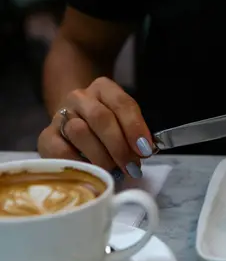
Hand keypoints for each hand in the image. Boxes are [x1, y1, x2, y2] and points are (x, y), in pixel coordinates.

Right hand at [37, 77, 154, 178]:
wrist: (74, 124)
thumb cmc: (107, 127)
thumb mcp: (124, 123)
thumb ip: (135, 134)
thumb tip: (142, 153)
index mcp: (103, 88)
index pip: (122, 103)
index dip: (134, 127)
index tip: (144, 150)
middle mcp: (80, 97)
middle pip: (100, 117)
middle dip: (119, 146)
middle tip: (131, 166)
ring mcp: (60, 115)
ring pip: (80, 132)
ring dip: (101, 156)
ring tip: (113, 170)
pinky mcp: (46, 136)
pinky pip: (61, 150)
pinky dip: (80, 163)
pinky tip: (92, 171)